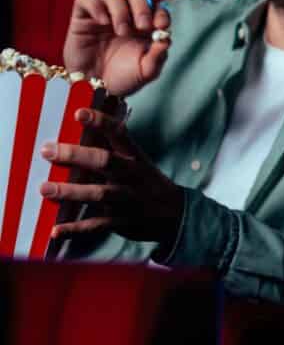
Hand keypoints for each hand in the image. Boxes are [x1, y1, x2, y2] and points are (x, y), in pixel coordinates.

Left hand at [40, 107, 185, 245]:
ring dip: (71, 192)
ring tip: (44, 188)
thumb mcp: (138, 162)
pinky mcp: (122, 222)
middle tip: (47, 150)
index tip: (79, 113)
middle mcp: (133, 176)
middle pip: (106, 162)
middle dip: (76, 156)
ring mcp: (128, 200)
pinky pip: (96, 225)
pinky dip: (75, 229)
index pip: (120, 135)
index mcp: (135, 158)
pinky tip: (55, 231)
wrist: (177, 215)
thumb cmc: (147, 183)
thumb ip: (113, 149)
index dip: (101, 123)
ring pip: (99, 194)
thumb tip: (79, 127)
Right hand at [64, 0, 171, 96]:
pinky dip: (95, 5)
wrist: (95, 89)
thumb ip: (158, 56)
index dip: (161, 13)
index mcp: (145, 27)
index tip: (161, 25)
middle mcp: (126, 16)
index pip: (157, 8)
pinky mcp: (82, 17)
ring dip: (121, 9)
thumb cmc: (123, 78)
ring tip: (121, 31)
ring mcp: (104, 15)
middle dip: (142, 7)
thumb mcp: (146, 71)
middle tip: (143, 26)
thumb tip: (166, 39)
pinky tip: (102, 22)